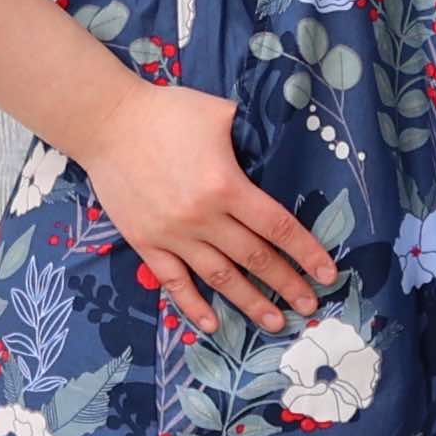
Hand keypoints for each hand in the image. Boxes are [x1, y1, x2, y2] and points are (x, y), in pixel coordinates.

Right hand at [80, 79, 338, 334]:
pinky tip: (213, 323)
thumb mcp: (218, 112)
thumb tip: (276, 142)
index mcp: (226, 185)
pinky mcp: (146, 243)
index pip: (277, 226)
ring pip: (220, 278)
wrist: (108, 123)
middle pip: (255, 258)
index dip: (305, 251)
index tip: (327, 272)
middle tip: (310, 305)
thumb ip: (249, 133)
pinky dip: (193, 306)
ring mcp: (173, 235)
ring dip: (250, 303)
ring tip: (275, 322)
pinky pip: (174, 282)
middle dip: (287, 284)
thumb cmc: (167, 112)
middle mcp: (203, 218)